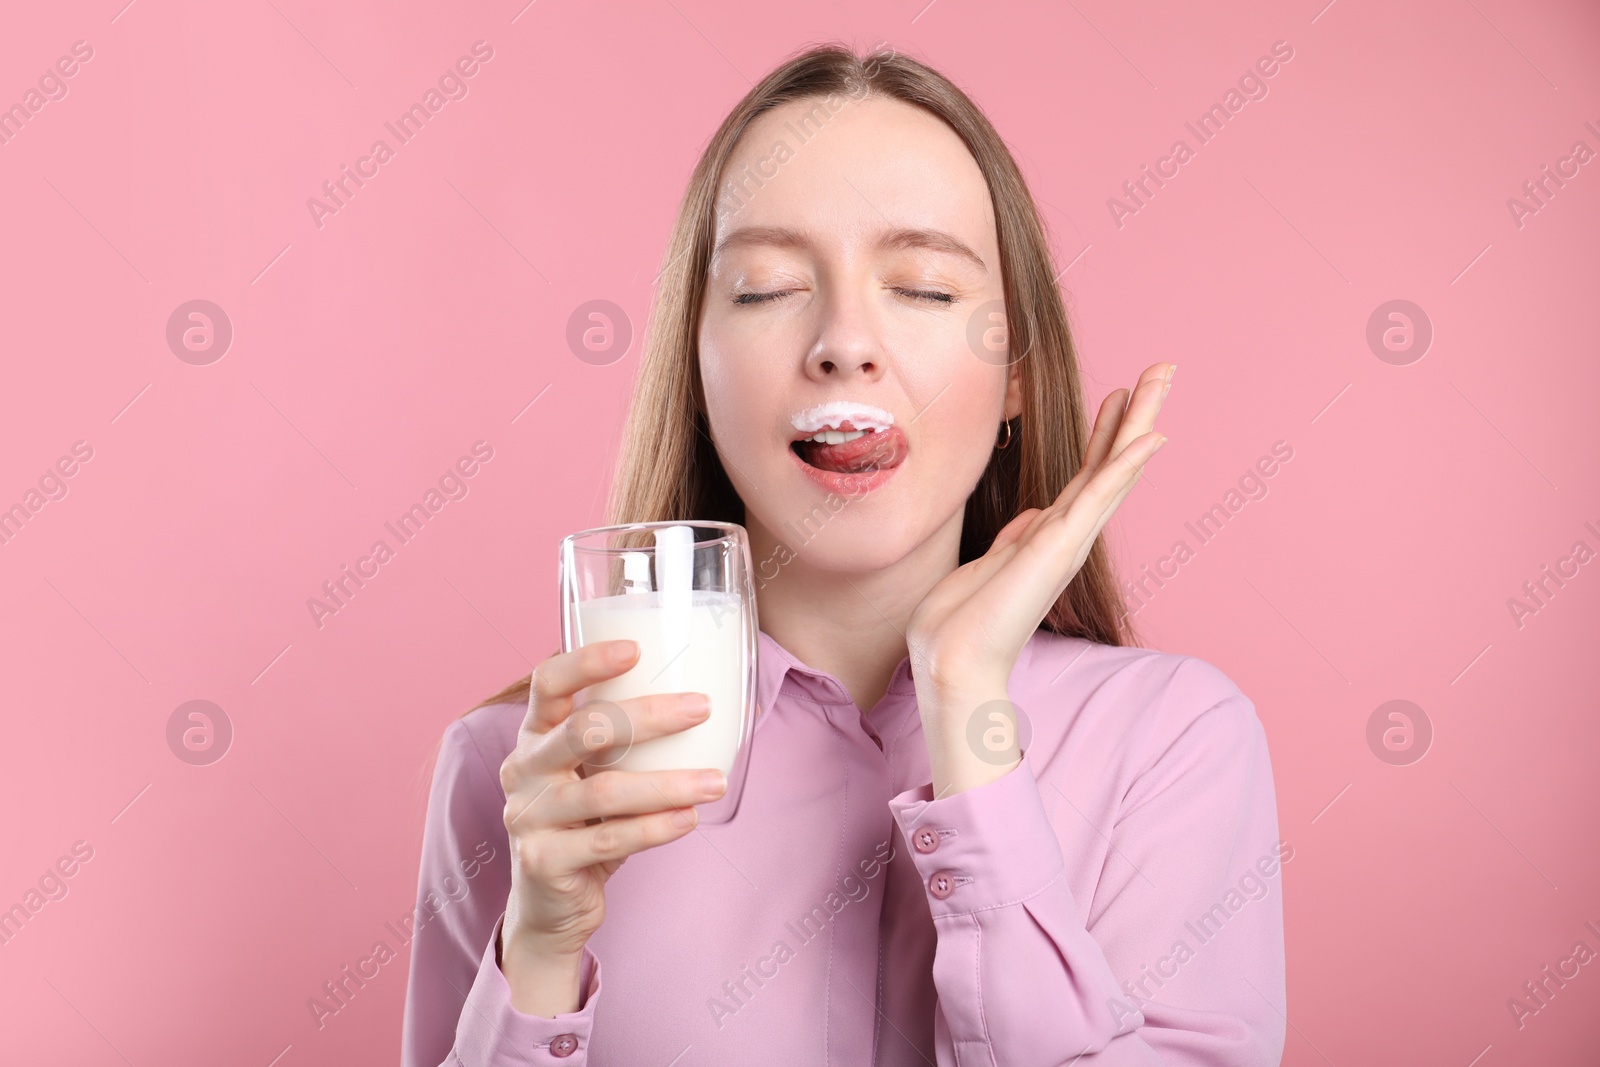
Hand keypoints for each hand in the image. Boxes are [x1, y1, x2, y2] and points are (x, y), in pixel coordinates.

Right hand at [497, 639, 727, 1014]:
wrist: (551, 905)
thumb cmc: (587, 823)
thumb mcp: (598, 774)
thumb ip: (630, 743)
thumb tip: (720, 708)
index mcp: (534, 735)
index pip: (547, 683)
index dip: (585, 662)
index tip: (635, 649)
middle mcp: (523, 769)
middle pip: (584, 729)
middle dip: (649, 716)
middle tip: (702, 708)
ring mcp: (528, 816)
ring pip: (604, 790)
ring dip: (667, 783)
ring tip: (715, 782)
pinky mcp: (543, 861)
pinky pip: (609, 839)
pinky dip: (655, 828)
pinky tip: (689, 819)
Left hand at [907, 362, 1173, 696]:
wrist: (953, 662)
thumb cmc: (960, 624)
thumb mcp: (986, 565)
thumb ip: (1013, 539)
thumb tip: (1032, 515)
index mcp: (1049, 537)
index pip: (1085, 475)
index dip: (1105, 434)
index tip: (1120, 395)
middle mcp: (1068, 535)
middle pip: (1110, 463)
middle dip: (1136, 416)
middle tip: (1163, 371)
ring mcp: (1069, 540)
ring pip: (1113, 468)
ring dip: (1140, 422)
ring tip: (1163, 378)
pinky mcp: (1061, 546)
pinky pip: (1100, 496)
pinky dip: (1125, 465)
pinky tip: (1152, 435)